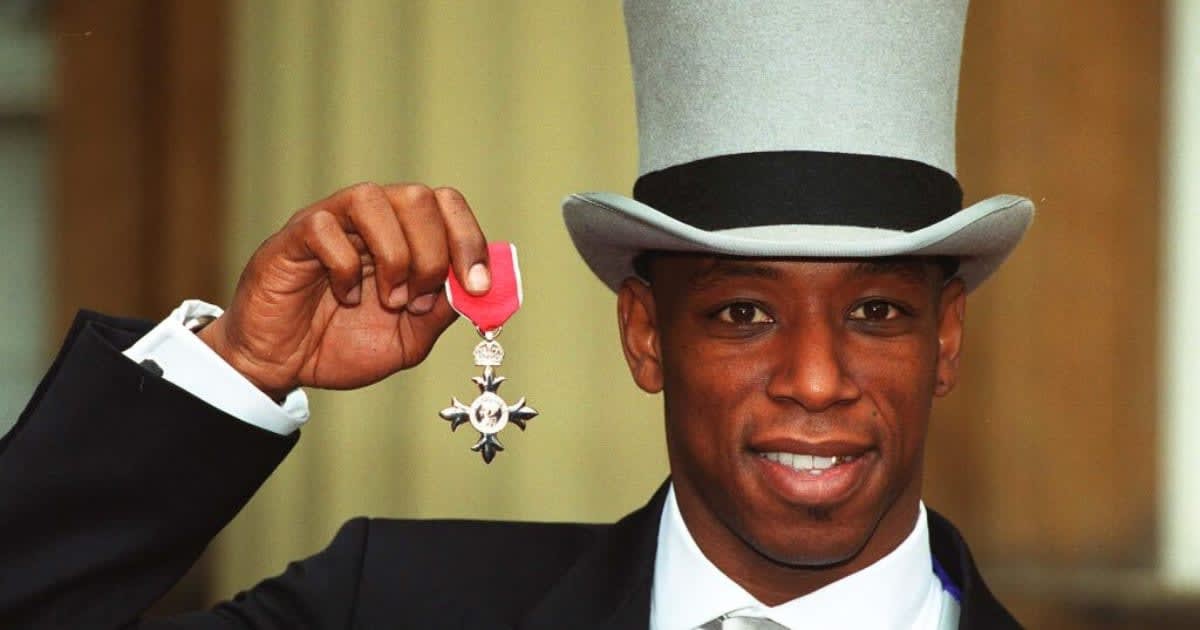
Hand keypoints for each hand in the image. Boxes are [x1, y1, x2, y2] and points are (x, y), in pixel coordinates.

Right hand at [197, 182, 489, 399]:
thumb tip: (478, 288)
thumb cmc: (343, 344)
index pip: (447, 205)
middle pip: (418, 197)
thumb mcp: (409, 338)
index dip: (470, 240)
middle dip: (432, 255)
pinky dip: (345, 267)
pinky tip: (344, 296)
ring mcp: (331, 222)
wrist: (285, 367)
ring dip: (393, 256)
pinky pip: (325, 228)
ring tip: (388, 299)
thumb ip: (443, 309)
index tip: (477, 285)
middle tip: (417, 302)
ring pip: (373, 199)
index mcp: (404, 235)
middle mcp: (370, 219)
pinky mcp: (294, 237)